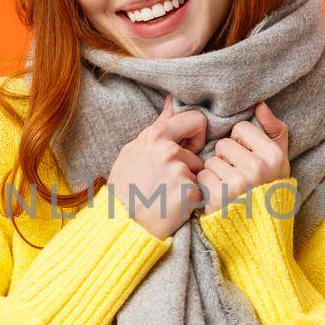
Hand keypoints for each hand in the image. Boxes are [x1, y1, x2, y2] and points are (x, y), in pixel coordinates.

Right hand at [104, 93, 207, 239]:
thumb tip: (172, 100)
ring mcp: (180, 171)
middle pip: (197, 154)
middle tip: (166, 183)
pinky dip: (191, 202)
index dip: (196, 135)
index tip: (187, 148)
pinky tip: (172, 207)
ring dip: (188, 185)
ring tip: (166, 196)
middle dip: (188, 167)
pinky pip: (201, 192)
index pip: (197, 119)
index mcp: (155, 135)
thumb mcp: (134, 150)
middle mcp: (168, 150)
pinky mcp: (189, 193)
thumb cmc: (126, 187)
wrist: (123, 224)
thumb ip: (158, 126)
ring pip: (198, 174)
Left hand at [196, 101, 290, 214]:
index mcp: (273, 155)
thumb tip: (259, 104)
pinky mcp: (219, 198)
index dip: (240, 142)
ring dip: (215, 173)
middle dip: (226, 158)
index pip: (240, 128)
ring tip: (228, 187)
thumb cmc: (268, 189)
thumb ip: (275, 130)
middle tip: (236, 175)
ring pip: (211, 161)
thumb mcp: (280, 161)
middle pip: (223, 144)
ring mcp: (237, 183)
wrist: (260, 231)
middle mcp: (257, 168)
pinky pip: (202, 177)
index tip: (246, 158)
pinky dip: (207, 187)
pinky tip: (219, 196)